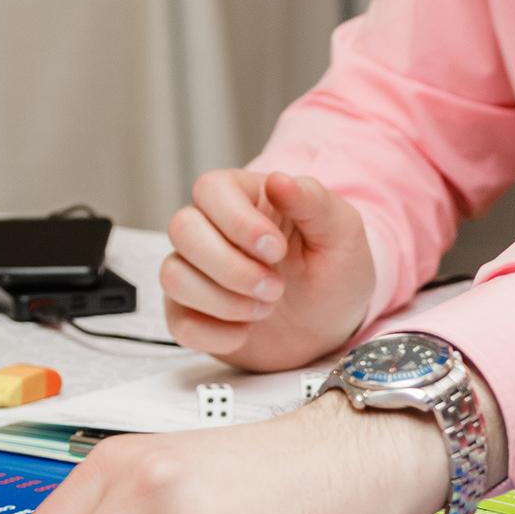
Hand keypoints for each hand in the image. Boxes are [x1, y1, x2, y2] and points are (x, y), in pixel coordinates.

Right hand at [162, 168, 375, 370]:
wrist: (331, 326)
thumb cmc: (334, 269)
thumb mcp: (341, 232)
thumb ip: (313, 202)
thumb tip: (278, 180)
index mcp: (245, 196)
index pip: (210, 189)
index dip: (238, 221)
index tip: (277, 250)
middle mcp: (211, 228)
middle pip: (182, 229)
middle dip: (230, 266)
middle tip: (275, 288)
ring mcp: (196, 272)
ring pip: (173, 276)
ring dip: (223, 300)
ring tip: (266, 309)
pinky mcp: (190, 313)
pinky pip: (178, 323)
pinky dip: (216, 333)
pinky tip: (247, 330)